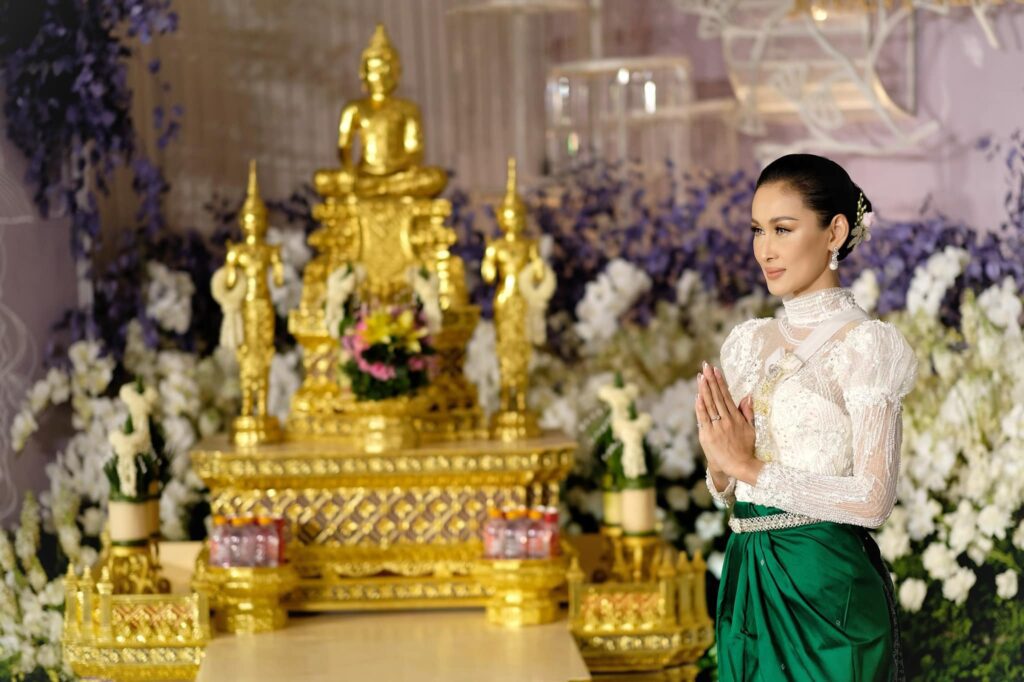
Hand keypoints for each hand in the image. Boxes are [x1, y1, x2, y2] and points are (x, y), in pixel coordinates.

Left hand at [695, 363, 762, 484]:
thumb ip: (748, 412)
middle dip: (711, 380)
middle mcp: (726, 420)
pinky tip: (698, 396)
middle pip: (717, 397)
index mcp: (736, 417)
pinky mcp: (708, 435)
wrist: (742, 466)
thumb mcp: (751, 429)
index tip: (715, 370)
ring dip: (705, 389)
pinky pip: (704, 418)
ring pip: (710, 405)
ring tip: (700, 376)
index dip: (720, 382)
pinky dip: (700, 407)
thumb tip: (747, 397)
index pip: (726, 396)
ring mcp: (717, 427)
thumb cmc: (746, 449)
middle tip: (705, 366)